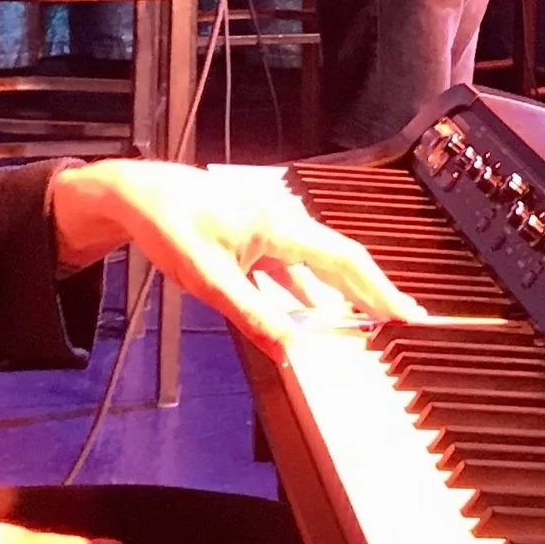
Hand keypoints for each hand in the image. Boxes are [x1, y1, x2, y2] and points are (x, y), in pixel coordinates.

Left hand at [48, 160, 423, 358]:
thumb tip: (289, 348)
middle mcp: (282, 222)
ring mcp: (269, 228)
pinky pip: (295, 266)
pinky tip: (314, 309)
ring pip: (319, 263)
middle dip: (374, 291)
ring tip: (370, 317)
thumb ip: (252, 315)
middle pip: (340, 260)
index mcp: (279, 226)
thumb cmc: (168, 223)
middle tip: (405, 318)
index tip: (408, 313)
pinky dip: (311, 289)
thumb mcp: (207, 278)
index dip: (380, 289)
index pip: (345, 260)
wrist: (136, 195)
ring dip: (345, 291)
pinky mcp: (254, 236)